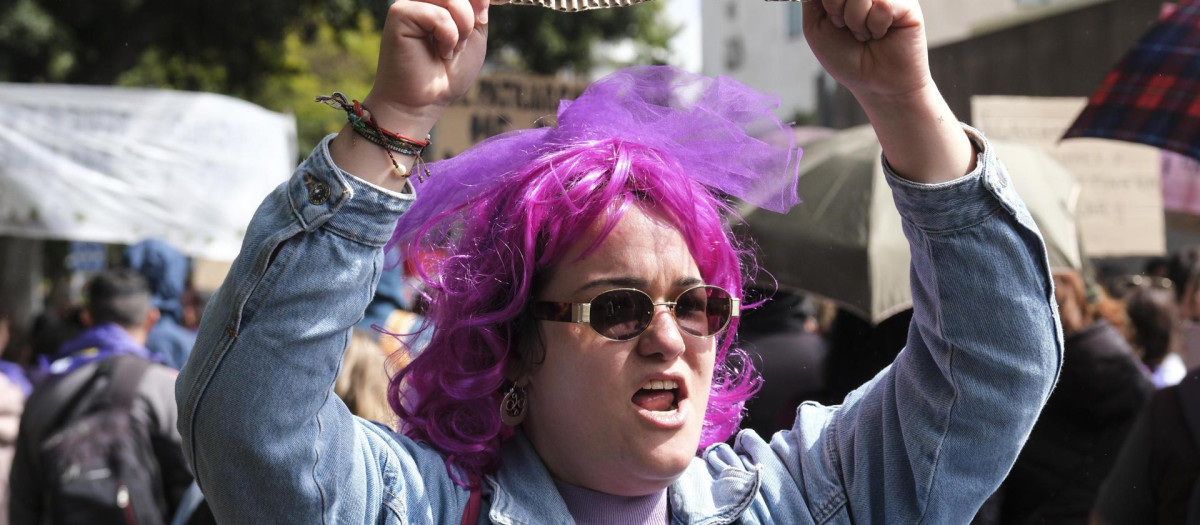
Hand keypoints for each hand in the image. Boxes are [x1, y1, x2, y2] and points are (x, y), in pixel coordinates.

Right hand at [363, 0, 490, 136]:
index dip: (480, 0)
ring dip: (462, 27)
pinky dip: (448, 36)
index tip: (481, 20)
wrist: (426, 101)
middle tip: (463, 42)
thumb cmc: (448, 72)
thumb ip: (477, 8)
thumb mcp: (474, 35)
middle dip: (471, 17)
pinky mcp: (400, 13)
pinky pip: (438, 14)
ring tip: (450, 49)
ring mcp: (410, 2)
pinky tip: (439, 52)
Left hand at [803, 0, 974, 182]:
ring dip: (855, 21)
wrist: (874, 85)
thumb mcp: (816, 27)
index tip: (833, 20)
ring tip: (865, 35)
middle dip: (837, 9)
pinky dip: (875, 26)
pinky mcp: (907, 5)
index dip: (828, 3)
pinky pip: (882, 5)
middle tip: (846, 28)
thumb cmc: (846, 57)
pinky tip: (881, 35)